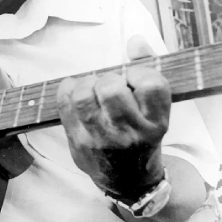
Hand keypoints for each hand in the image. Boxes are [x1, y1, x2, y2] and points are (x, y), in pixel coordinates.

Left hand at [57, 36, 170, 200]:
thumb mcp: (156, 109)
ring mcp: (101, 139)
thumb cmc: (143, 136)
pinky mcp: (78, 142)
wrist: (128, 181)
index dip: (140, 71)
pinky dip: (67, 89)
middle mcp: (130, 133)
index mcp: (157, 122)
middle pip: (111, 88)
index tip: (134, 77)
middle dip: (109, 78)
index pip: (151, 84)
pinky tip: (76, 91)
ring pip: (84, 96)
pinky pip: (64, 104)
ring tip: (93, 88)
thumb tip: (135, 41)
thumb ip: (149, 70)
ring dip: (86, 83)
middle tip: (111, 85)